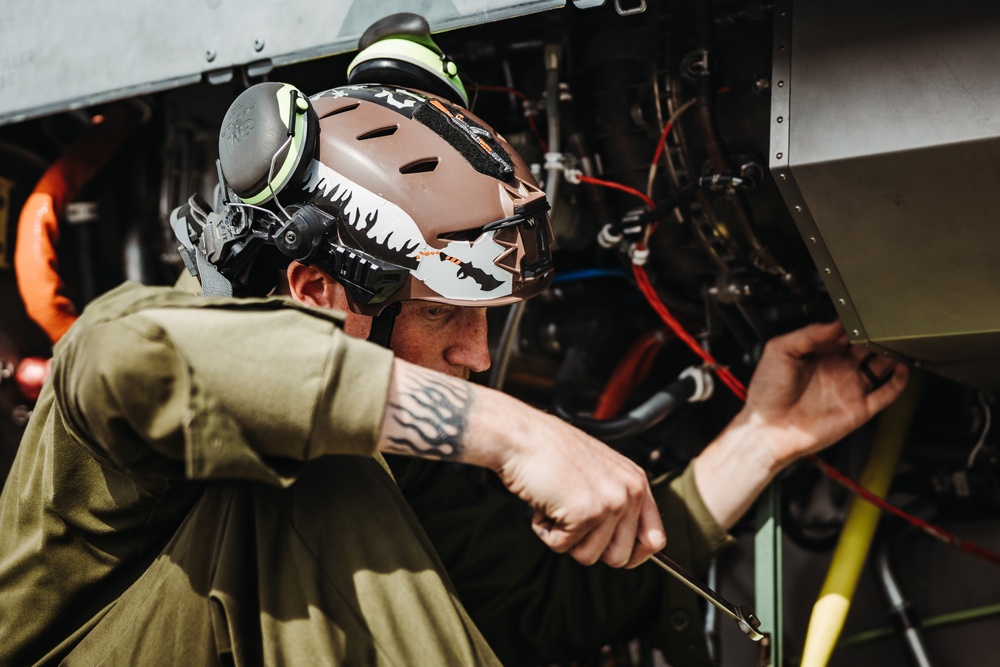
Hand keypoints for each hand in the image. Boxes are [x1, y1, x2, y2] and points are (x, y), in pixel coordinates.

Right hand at [494, 406, 666, 568]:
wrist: (522, 436)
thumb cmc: (550, 452)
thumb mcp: (599, 472)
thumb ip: (617, 502)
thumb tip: (623, 548)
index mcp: (636, 482)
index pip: (654, 539)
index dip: (632, 555)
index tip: (610, 552)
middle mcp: (629, 492)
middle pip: (620, 557)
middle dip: (589, 545)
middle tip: (571, 516)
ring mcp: (610, 503)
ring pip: (589, 557)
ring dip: (565, 537)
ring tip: (556, 502)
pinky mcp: (586, 513)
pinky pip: (562, 546)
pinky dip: (546, 530)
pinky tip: (544, 502)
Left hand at [692, 320, 908, 528]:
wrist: (768, 430)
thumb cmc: (767, 394)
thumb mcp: (779, 351)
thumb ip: (808, 334)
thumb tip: (835, 323)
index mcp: (819, 353)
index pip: (845, 331)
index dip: (854, 321)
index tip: (862, 312)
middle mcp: (838, 368)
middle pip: (868, 345)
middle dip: (877, 334)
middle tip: (883, 324)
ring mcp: (850, 387)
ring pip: (881, 365)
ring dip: (891, 353)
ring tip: (895, 340)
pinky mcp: (860, 408)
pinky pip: (887, 392)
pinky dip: (899, 379)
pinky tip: (901, 366)